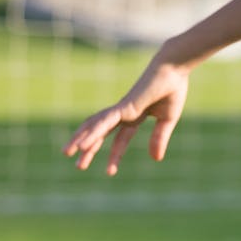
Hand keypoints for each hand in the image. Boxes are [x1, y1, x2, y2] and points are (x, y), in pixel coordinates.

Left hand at [63, 57, 189, 174]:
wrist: (173, 68)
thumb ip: (159, 138)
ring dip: (81, 141)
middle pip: (100, 132)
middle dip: (89, 147)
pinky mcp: (124, 107)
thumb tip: (155, 159)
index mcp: (135, 115)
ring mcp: (121, 109)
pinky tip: (82, 145)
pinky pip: (104, 124)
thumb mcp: (167, 120)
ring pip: (95, 127)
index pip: (121, 138)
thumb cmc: (173, 88)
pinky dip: (92, 134)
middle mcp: (124, 112)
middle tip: (78, 165)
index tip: (110, 172)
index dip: (116, 154)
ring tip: (67, 153)